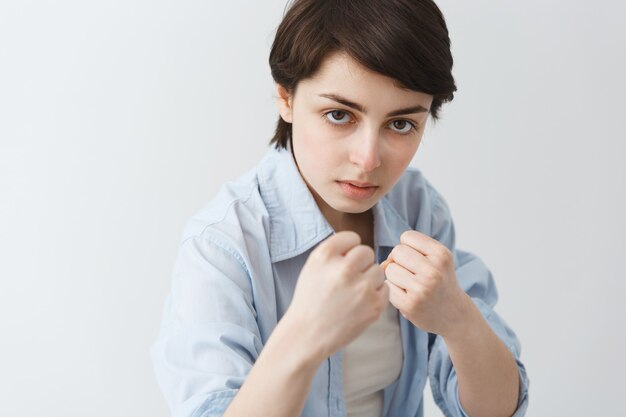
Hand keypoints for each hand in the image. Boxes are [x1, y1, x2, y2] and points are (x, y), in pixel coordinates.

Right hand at [287, 231, 388, 360]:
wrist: (308, 334)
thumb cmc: (311, 299)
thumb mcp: (313, 267)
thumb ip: (335, 252)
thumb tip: (359, 245)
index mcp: (325, 256)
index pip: (351, 237)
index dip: (348, 250)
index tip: (342, 262)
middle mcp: (344, 268)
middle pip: (367, 252)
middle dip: (360, 264)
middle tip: (348, 280)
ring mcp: (362, 287)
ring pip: (378, 270)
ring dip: (369, 279)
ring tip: (353, 293)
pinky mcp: (375, 304)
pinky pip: (385, 288)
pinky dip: (376, 295)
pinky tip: (360, 303)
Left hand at [381, 230, 469, 336]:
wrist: (454, 314)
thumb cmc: (440, 281)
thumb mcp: (437, 259)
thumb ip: (410, 251)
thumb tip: (383, 264)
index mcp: (441, 255)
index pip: (407, 236)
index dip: (408, 247)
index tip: (418, 259)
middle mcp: (433, 271)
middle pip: (397, 251)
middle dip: (400, 260)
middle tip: (413, 273)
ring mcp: (421, 289)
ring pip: (389, 269)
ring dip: (395, 276)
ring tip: (410, 285)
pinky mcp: (409, 305)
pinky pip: (387, 286)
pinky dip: (393, 290)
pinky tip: (407, 296)